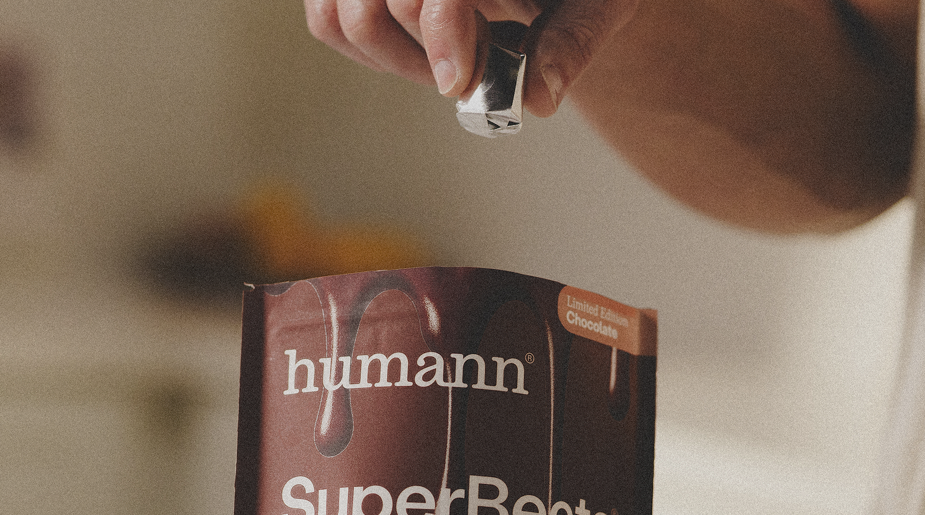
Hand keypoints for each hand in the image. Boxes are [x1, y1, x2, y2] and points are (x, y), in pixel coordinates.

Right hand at [304, 0, 638, 116]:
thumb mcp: (598, 1)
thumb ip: (571, 40)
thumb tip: (540, 96)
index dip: (443, 38)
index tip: (461, 84)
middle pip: (378, 7)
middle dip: (428, 55)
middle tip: (479, 66)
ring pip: (340, 17)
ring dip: (394, 59)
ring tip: (452, 59)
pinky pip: (325, 19)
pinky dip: (366, 50)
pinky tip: (419, 51)